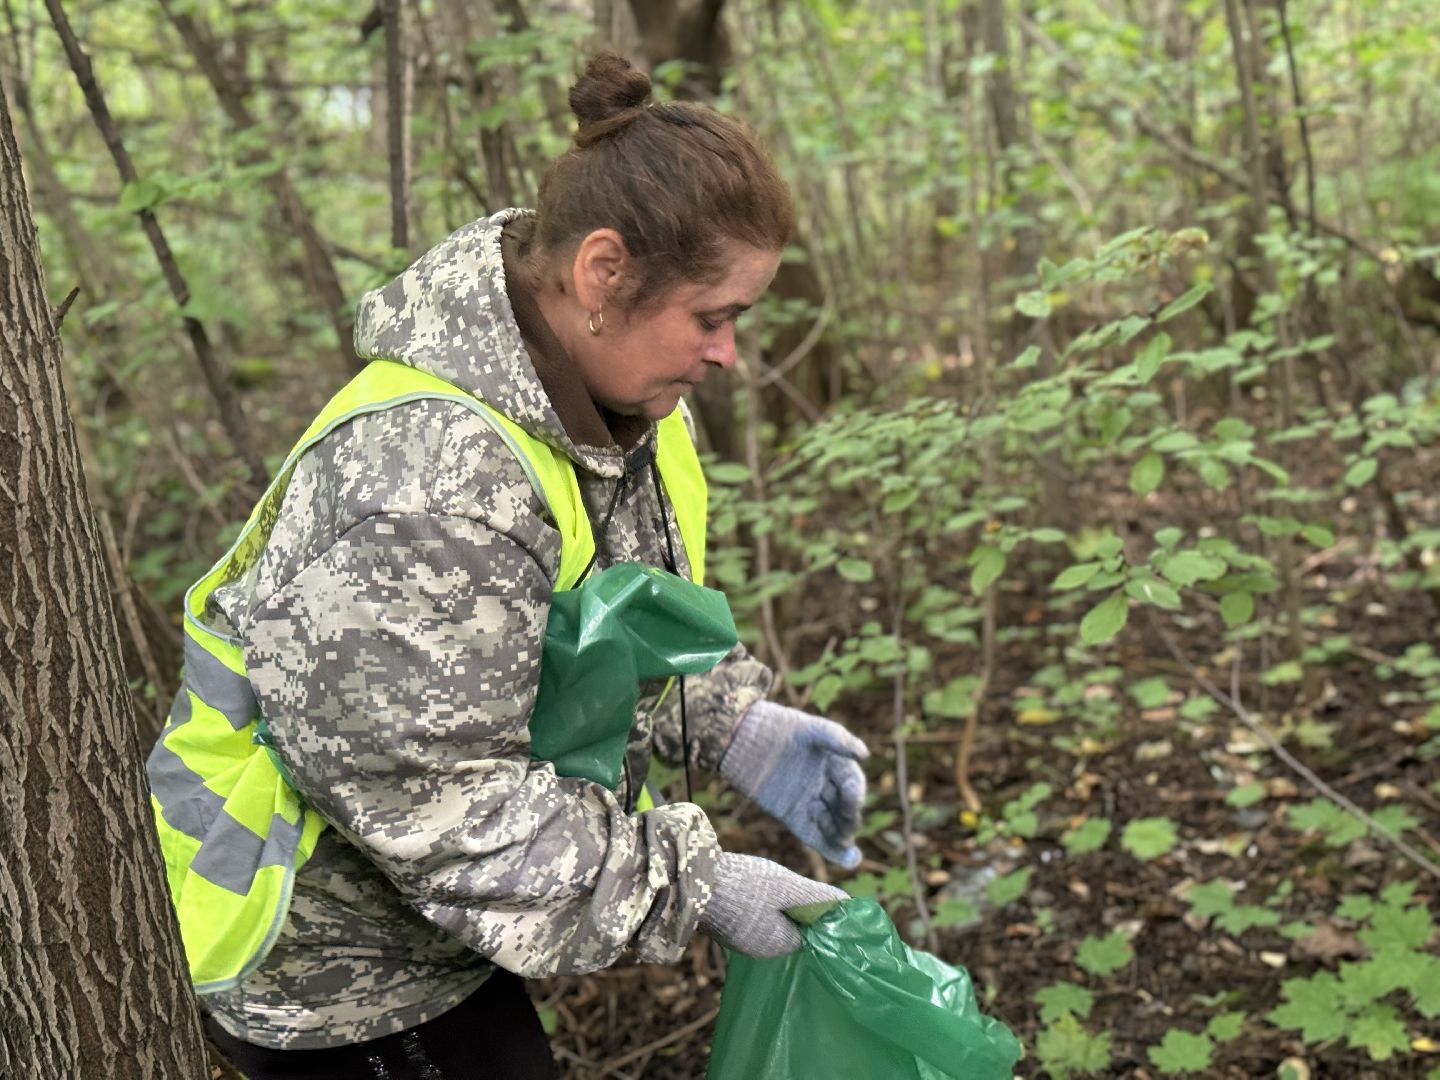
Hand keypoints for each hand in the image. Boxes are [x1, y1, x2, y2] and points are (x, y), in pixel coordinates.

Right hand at [699, 853, 846, 956]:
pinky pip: (748, 918)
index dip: (810, 910)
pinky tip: (744, 886)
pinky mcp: (724, 929)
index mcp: (778, 945)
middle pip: (788, 927)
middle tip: (781, 882)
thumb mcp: (787, 887)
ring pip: (767, 921)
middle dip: (789, 905)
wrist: (689, 879)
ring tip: (760, 882)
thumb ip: (818, 898)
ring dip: (770, 903)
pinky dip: (750, 903)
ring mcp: (738, 941)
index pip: (807, 931)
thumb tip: (848, 905)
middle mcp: (759, 951)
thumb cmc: (744, 885)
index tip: (805, 890)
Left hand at [720, 700, 867, 868]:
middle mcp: (826, 785)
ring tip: (844, 843)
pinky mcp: (792, 816)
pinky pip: (814, 835)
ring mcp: (809, 802)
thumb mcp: (809, 728)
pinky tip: (845, 859)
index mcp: (835, 764)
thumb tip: (864, 754)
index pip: (852, 785)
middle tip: (846, 825)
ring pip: (832, 825)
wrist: (742, 738)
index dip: (854, 795)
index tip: (851, 801)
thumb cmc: (779, 726)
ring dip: (841, 837)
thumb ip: (836, 738)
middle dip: (848, 819)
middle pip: (844, 808)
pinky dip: (830, 848)